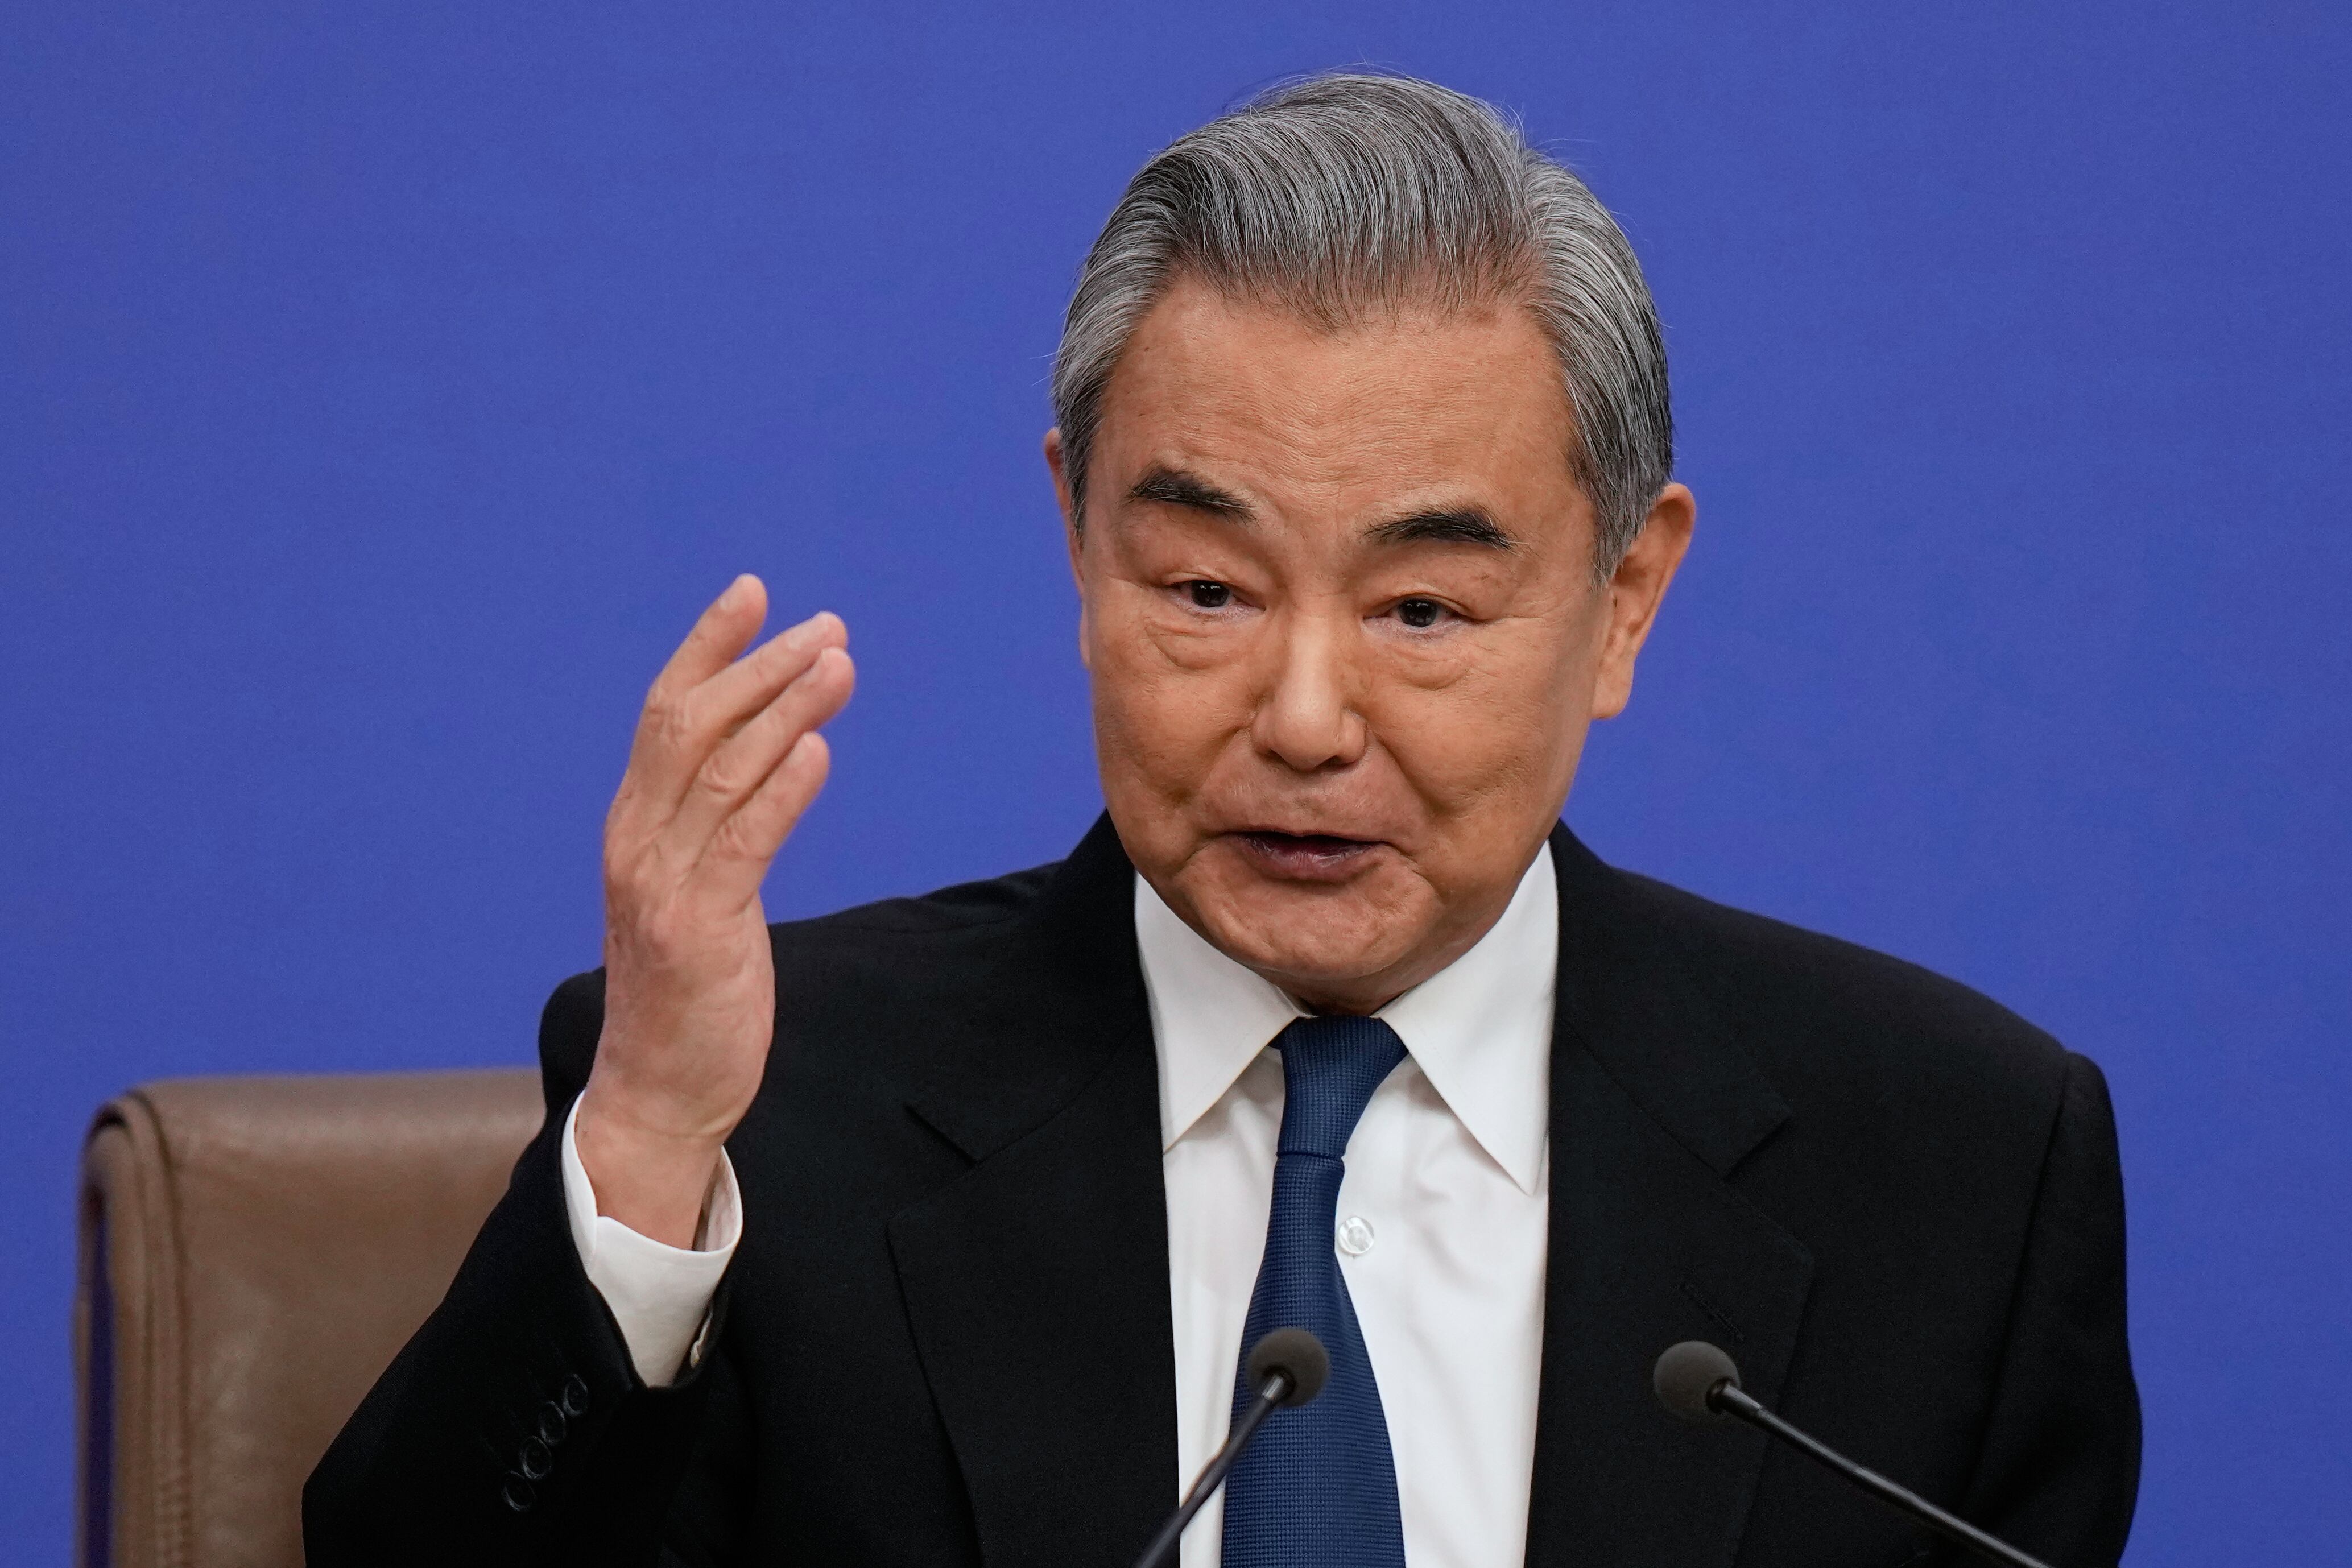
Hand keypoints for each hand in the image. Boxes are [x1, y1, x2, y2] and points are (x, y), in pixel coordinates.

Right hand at [576, 575, 853, 1245]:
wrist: (658, 1091)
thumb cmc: (687, 985)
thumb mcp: (695, 886)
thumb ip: (717, 820)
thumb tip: (777, 748)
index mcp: (635, 822)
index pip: (667, 710)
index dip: (709, 645)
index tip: (754, 591)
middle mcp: (638, 840)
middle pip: (692, 722)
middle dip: (761, 666)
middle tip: (828, 628)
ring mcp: (662, 883)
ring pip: (722, 769)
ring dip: (785, 710)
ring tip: (840, 666)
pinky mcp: (697, 928)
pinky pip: (742, 841)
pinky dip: (782, 789)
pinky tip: (820, 750)